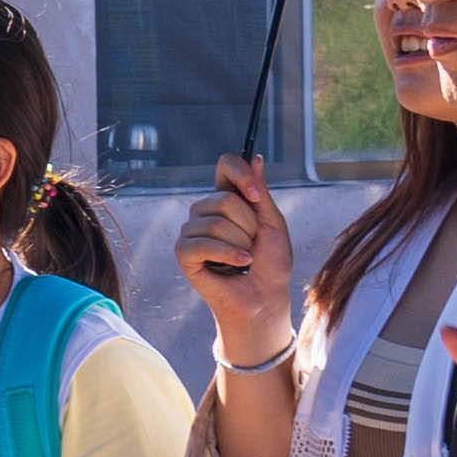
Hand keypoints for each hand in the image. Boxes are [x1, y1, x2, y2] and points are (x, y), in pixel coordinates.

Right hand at [179, 150, 298, 361]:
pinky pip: (203, 244)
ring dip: (241, 244)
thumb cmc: (271, 263)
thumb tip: (257, 158)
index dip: (240, 175)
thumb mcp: (273, 223)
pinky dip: (227, 254)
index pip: (225, 165)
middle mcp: (205, 211)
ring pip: (215, 222)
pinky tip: (239, 264)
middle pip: (224, 199)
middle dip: (249, 225)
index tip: (256, 196)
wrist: (265, 297)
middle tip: (253, 244)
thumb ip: (261, 193)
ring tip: (245, 258)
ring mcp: (192, 231)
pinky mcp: (184, 253)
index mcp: (227, 198)